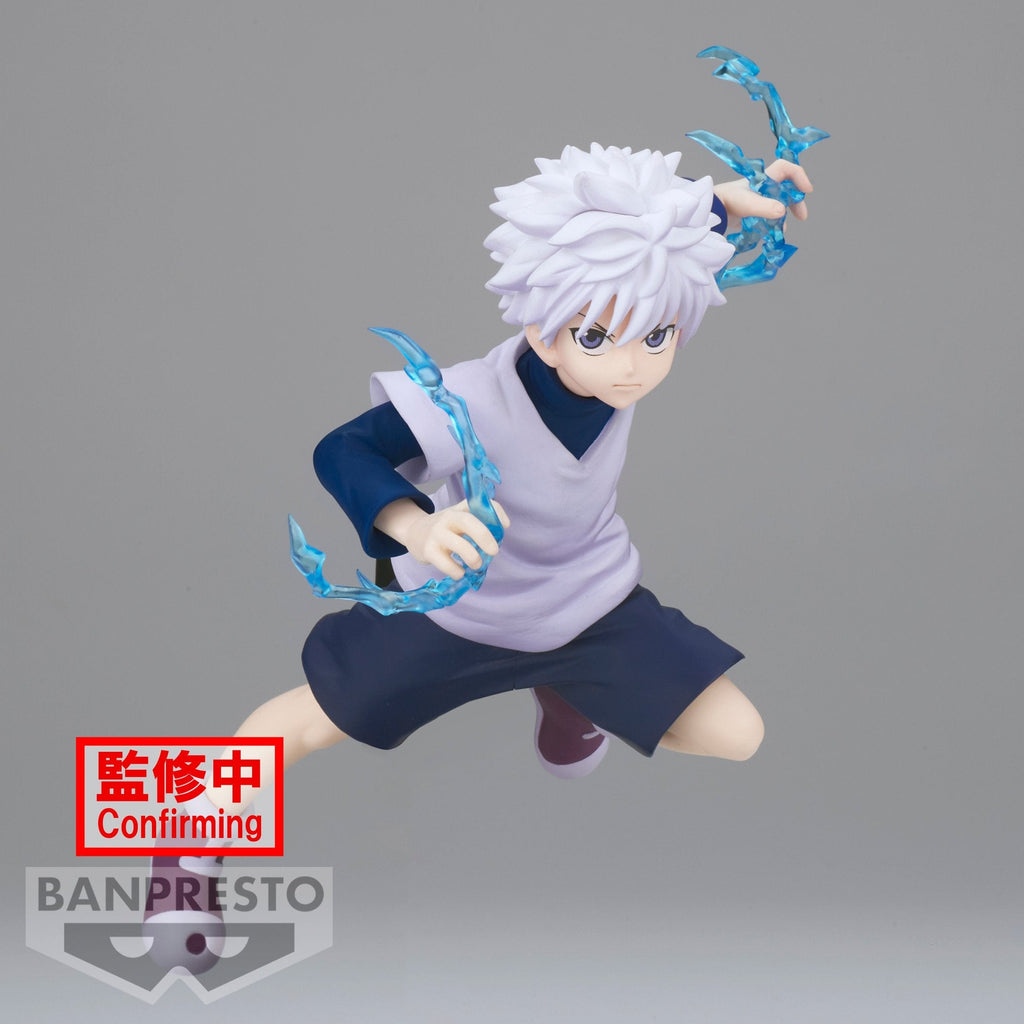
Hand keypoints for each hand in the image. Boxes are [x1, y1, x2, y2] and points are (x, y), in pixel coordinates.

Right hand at [375, 497, 509, 579]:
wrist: (413, 532)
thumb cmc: (444, 528)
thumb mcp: (459, 519)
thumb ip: (479, 524)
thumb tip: (499, 534)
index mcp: (459, 510)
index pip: (480, 505)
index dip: (496, 513)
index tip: (505, 526)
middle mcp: (448, 518)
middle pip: (468, 521)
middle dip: (485, 537)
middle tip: (494, 551)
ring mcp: (437, 534)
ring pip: (459, 545)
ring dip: (473, 558)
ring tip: (476, 565)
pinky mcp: (428, 551)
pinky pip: (446, 564)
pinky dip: (457, 571)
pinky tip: (460, 572)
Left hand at [714, 159, 813, 226]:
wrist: (709, 212)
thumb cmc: (727, 202)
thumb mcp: (748, 204)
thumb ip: (766, 207)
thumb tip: (782, 212)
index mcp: (763, 179)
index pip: (787, 169)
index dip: (799, 176)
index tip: (807, 191)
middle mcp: (762, 187)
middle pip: (786, 189)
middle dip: (796, 201)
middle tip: (802, 216)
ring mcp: (756, 199)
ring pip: (778, 203)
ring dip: (784, 215)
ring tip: (782, 229)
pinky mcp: (751, 211)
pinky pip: (768, 214)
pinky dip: (773, 223)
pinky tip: (772, 233)